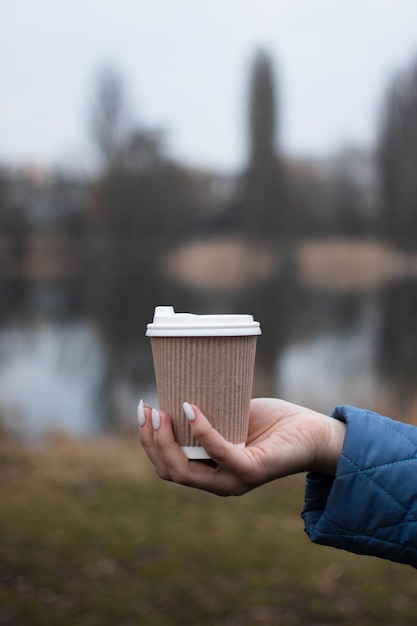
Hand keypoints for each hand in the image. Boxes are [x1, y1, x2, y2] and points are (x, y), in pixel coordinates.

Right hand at [138, 398, 345, 496]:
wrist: (316, 433)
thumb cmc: (274, 424)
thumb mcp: (232, 417)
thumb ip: (208, 414)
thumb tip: (180, 390)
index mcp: (211, 472)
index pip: (168, 467)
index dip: (149, 442)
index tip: (143, 410)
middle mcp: (219, 482)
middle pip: (170, 471)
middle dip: (150, 441)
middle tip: (146, 410)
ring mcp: (235, 480)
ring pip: (186, 471)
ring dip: (166, 441)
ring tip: (160, 412)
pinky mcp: (253, 470)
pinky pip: (219, 453)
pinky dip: (202, 431)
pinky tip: (191, 409)